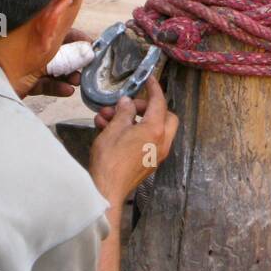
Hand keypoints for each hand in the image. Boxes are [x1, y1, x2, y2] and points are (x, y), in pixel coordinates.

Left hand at [26, 27, 91, 97]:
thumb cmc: (12, 61)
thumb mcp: (46, 56)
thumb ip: (68, 55)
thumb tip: (89, 51)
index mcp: (38, 33)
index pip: (63, 32)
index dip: (79, 40)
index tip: (93, 49)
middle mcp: (33, 47)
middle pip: (61, 52)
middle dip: (75, 62)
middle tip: (86, 69)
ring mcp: (28, 65)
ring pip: (53, 69)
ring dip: (67, 76)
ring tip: (77, 81)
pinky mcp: (25, 82)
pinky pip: (44, 83)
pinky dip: (56, 87)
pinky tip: (67, 90)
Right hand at [89, 76, 178, 205]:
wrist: (106, 191)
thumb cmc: (110, 158)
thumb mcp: (114, 129)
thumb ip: (124, 112)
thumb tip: (128, 103)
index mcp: (156, 130)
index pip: (159, 102)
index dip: (154, 88)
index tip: (149, 78)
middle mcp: (162, 141)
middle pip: (164, 116)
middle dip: (147, 107)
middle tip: (126, 106)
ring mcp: (156, 154)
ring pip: (151, 129)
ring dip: (132, 120)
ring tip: (106, 117)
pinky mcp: (148, 163)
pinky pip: (145, 142)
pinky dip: (132, 133)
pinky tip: (108, 131)